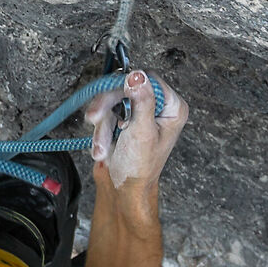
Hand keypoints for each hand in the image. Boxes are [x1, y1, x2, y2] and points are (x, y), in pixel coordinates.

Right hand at [84, 70, 188, 199]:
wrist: (123, 190)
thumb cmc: (139, 168)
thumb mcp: (141, 132)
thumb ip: (141, 101)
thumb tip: (137, 75)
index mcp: (172, 108)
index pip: (148, 79)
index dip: (127, 86)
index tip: (114, 97)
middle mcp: (158, 108)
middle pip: (125, 89)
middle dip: (108, 107)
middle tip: (95, 118)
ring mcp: (139, 114)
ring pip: (112, 102)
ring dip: (102, 124)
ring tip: (103, 146)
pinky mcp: (124, 121)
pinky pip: (106, 114)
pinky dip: (101, 131)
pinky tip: (103, 148)